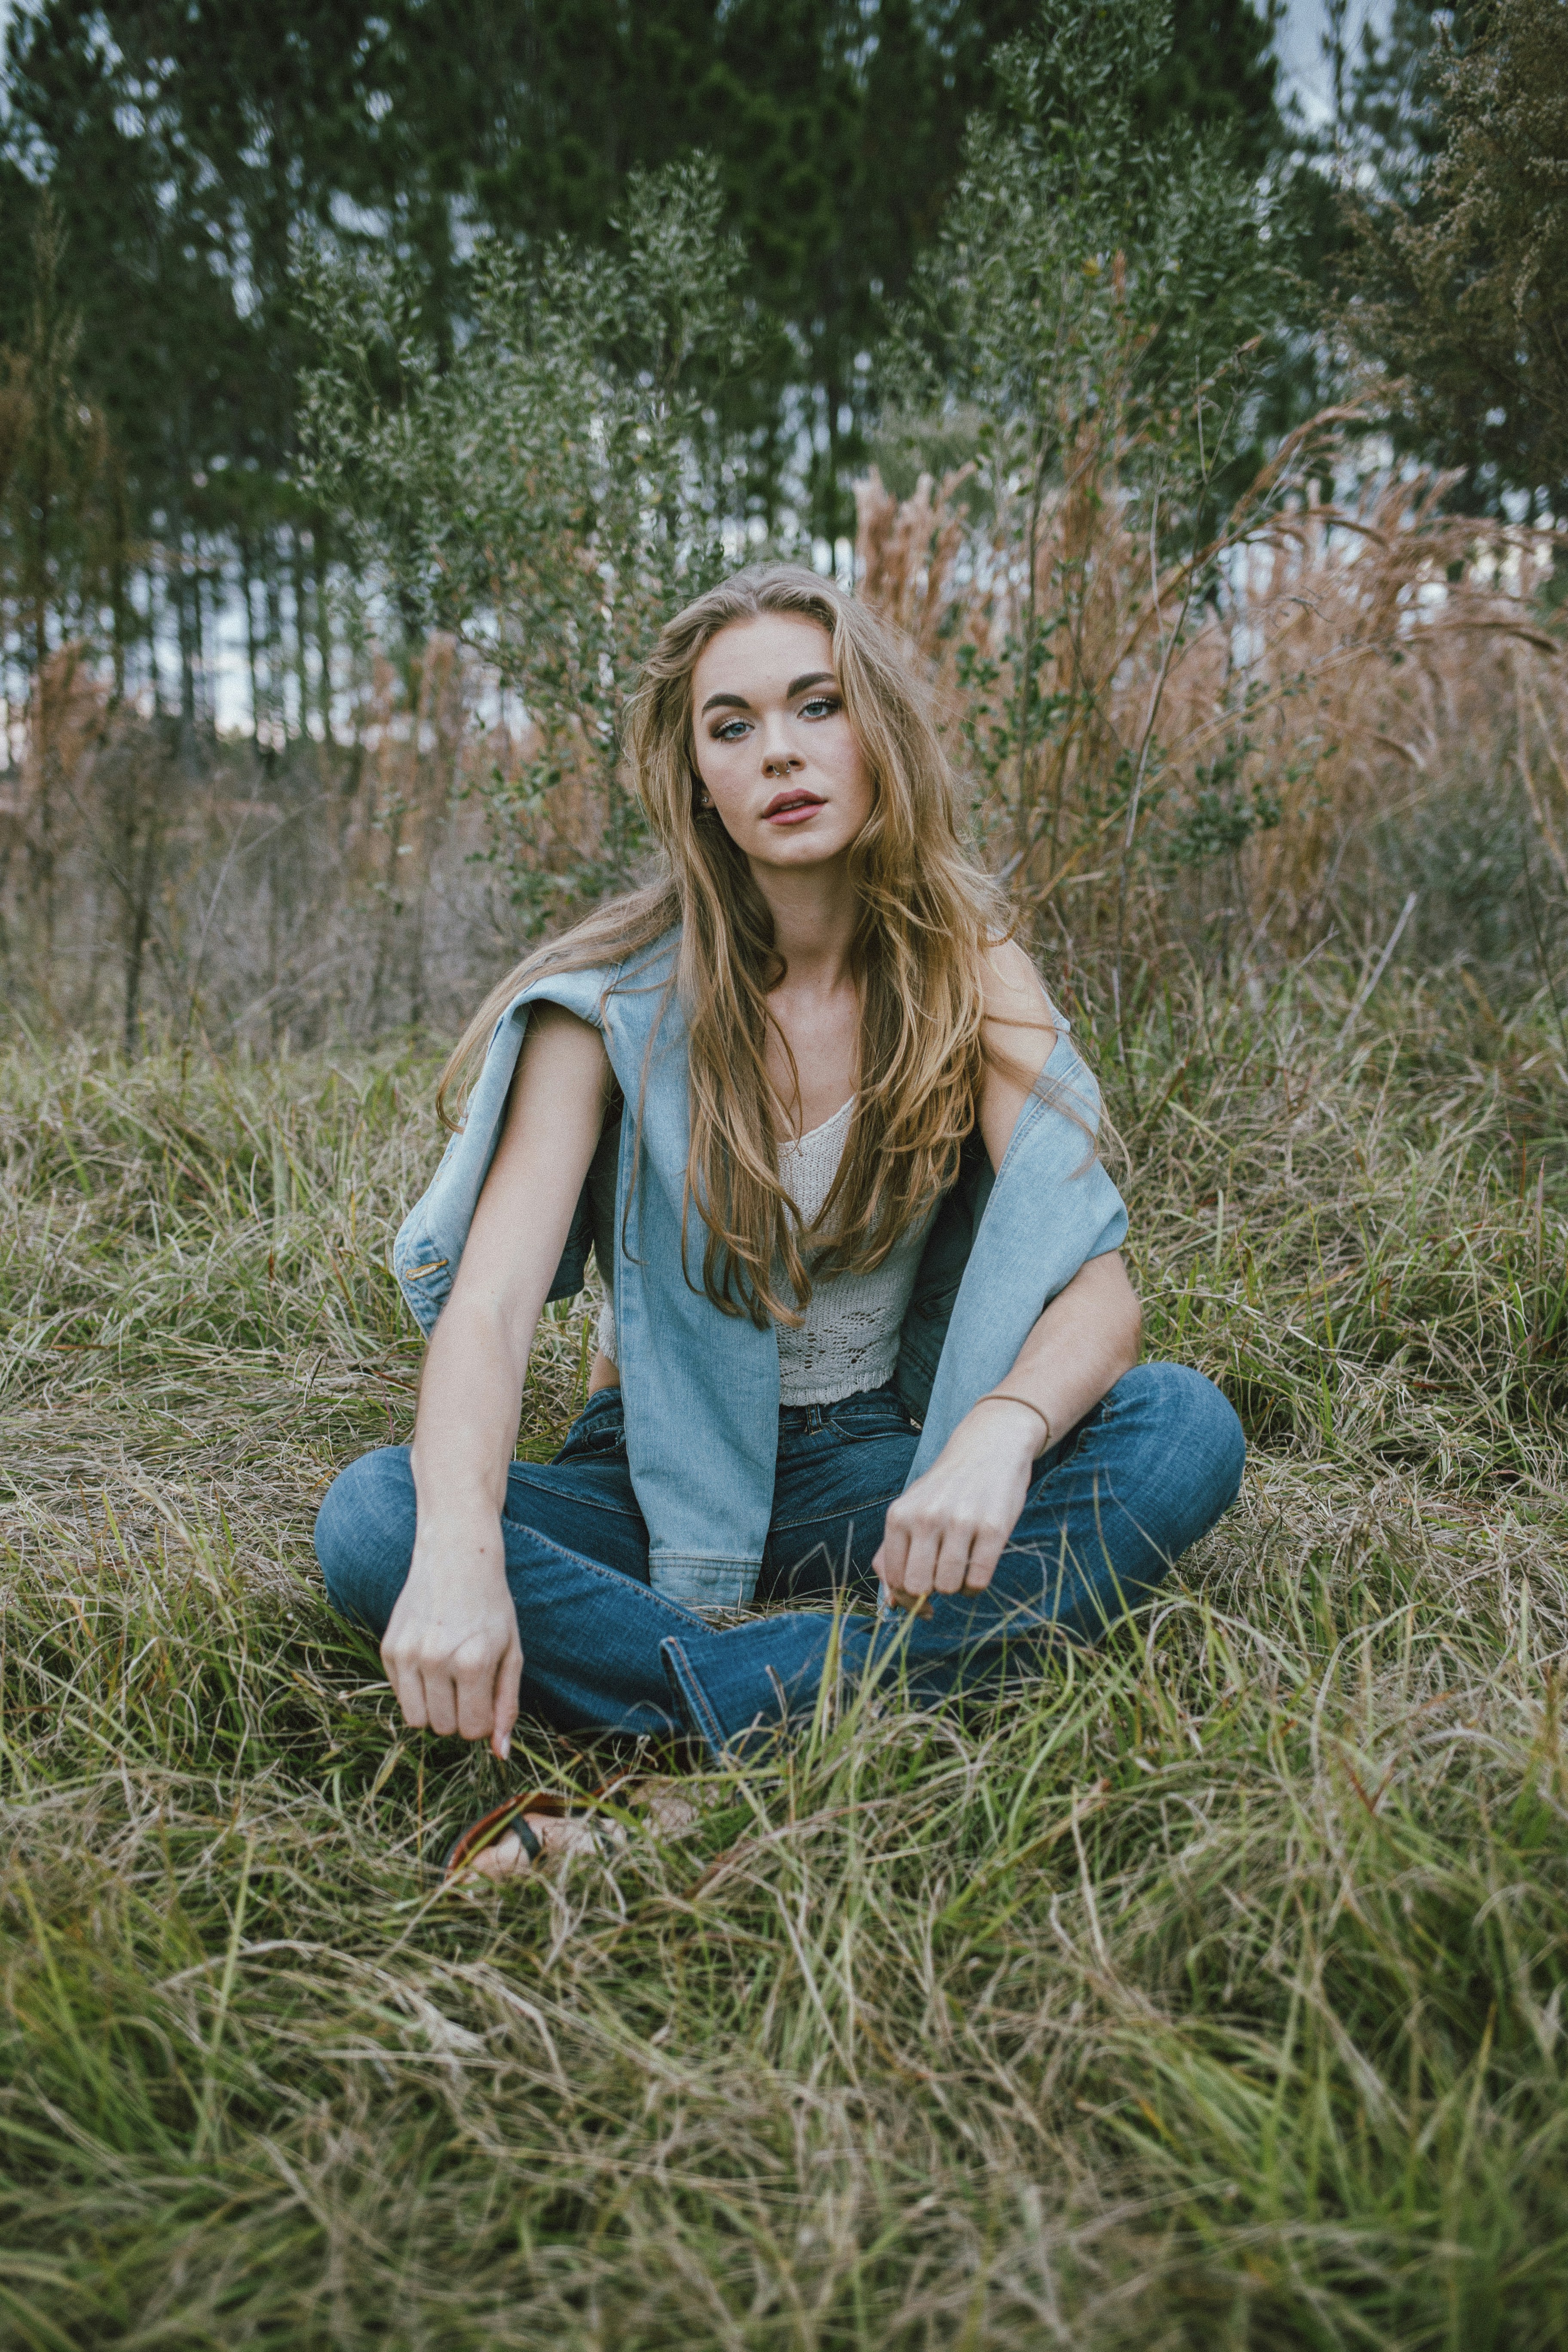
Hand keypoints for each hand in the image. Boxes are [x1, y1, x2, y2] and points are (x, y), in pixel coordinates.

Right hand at [380, 1522, 521, 1761]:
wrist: (456, 1556)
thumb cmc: (491, 1607)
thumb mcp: (511, 1652)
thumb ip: (506, 1705)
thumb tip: (501, 1754)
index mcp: (473, 1662)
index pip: (472, 1729)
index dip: (483, 1721)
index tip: (486, 1695)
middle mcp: (436, 1660)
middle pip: (443, 1728)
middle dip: (459, 1715)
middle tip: (468, 1682)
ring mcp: (407, 1653)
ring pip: (417, 1720)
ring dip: (434, 1708)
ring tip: (448, 1677)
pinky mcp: (388, 1648)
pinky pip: (399, 1696)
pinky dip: (415, 1690)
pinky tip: (429, 1660)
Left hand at [873, 1400, 1039, 1612]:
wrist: (990, 1447)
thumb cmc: (945, 1488)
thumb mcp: (910, 1509)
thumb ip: (894, 1553)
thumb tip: (891, 1604)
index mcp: (900, 1515)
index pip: (894, 1577)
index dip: (905, 1598)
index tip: (919, 1597)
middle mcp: (926, 1517)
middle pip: (918, 1587)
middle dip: (930, 1593)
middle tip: (940, 1579)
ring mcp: (960, 1522)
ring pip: (948, 1587)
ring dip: (955, 1587)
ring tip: (960, 1568)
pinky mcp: (994, 1528)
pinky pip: (978, 1581)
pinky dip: (976, 1585)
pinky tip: (976, 1567)